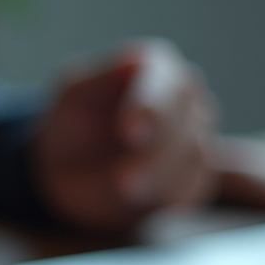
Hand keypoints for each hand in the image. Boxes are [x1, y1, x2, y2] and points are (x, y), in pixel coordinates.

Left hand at [31, 40, 218, 230]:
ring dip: (159, 179)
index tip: (129, 132)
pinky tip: (141, 202)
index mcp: (157, 70)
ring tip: (124, 193)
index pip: (161, 84)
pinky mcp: (194, 178)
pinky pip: (192, 188)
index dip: (147, 108)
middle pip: (183, 123)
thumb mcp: (73, 96)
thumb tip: (133, 62)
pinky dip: (169, 197)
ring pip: (193, 157)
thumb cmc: (72, 124)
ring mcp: (194, 138)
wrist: (70, 173)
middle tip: (123, 180)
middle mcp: (185, 100)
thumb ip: (100, 78)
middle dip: (153, 153)